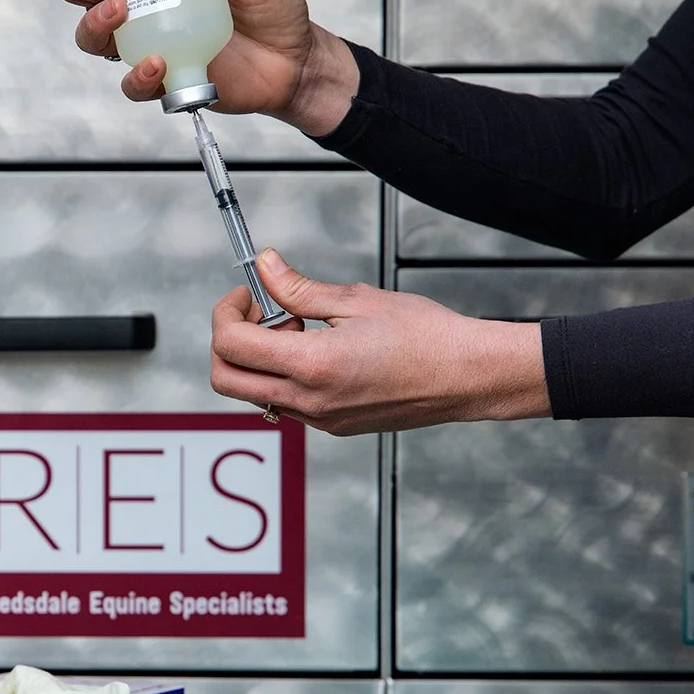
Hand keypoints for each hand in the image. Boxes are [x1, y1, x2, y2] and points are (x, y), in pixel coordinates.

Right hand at [52, 0, 358, 136]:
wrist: (296, 59)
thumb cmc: (269, 7)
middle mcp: (143, 11)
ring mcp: (151, 46)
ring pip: (96, 40)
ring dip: (95, 23)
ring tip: (118, 7)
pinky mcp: (167, 82)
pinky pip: (137, 86)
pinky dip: (138, 77)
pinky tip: (154, 62)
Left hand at [210, 251, 551, 435]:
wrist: (466, 376)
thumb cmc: (426, 338)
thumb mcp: (356, 300)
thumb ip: (298, 288)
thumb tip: (265, 269)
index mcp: (312, 366)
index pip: (230, 345)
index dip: (226, 312)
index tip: (246, 293)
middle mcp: (310, 401)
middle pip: (226, 379)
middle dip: (229, 340)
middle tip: (259, 312)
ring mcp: (320, 418)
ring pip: (255, 392)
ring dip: (260, 358)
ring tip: (302, 329)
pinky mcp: (334, 425)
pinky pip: (286, 402)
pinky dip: (284, 374)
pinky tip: (319, 350)